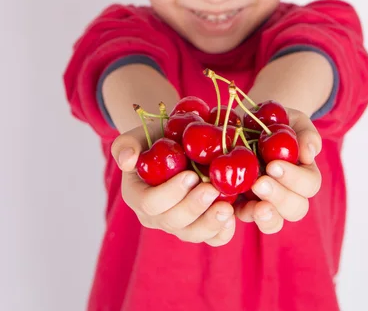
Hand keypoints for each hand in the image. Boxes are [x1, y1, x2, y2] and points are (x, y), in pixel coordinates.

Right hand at [111, 125, 235, 245]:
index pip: (150, 203)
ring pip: (192, 234)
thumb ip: (127, 144)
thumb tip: (127, 160)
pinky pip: (212, 238)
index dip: (170, 193)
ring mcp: (179, 224)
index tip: (190, 175)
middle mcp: (156, 216)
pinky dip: (223, 231)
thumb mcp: (140, 135)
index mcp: (137, 196)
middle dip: (193, 207)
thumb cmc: (158, 138)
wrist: (180, 143)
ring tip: (227, 208)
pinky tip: (233, 216)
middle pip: (172, 221)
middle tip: (212, 189)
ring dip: (210, 223)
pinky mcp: (201, 226)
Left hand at [235, 108, 321, 232]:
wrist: (243, 122)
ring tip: (254, 206)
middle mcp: (288, 193)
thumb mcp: (291, 119)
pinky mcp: (242, 204)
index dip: (294, 179)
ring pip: (274, 222)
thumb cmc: (273, 121)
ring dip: (266, 216)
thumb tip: (309, 154)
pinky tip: (230, 207)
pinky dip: (240, 215)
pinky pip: (244, 218)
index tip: (274, 166)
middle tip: (260, 183)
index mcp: (303, 173)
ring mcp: (265, 202)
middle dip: (279, 197)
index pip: (309, 184)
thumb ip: (305, 133)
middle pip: (296, 209)